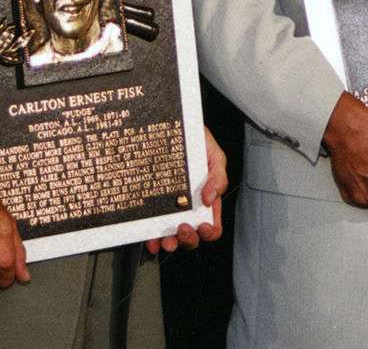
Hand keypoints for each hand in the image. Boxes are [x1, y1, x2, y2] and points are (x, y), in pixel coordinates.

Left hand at [145, 126, 227, 254]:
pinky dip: (150, 237)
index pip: (212, 223)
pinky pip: (151, 227)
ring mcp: (169, 208)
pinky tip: (149, 238)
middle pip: (193, 235)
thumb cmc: (195, 139)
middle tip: (183, 228)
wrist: (171, 126)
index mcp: (206, 197)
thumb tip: (210, 198)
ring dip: (170, 242)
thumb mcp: (213, 154)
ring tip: (165, 238)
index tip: (203, 226)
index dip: (210, 231)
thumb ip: (218, 176)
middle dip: (189, 238)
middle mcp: (188, 206)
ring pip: (171, 236)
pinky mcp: (151, 206)